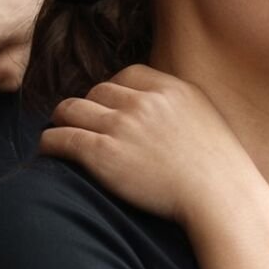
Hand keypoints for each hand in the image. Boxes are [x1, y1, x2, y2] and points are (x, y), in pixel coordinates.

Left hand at [40, 65, 264, 226]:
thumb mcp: (204, 115)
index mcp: (171, 89)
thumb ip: (177, 103)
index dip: (115, 90)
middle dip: (90, 106)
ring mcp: (122, 126)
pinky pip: (61, 138)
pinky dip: (50, 142)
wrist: (219, 194)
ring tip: (62, 132)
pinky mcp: (102, 154)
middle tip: (86, 124)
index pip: (127, 74)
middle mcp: (144, 102)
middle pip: (98, 90)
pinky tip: (49, 149)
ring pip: (71, 109)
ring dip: (63, 119)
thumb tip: (155, 104)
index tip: (112, 106)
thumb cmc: (218, 165)